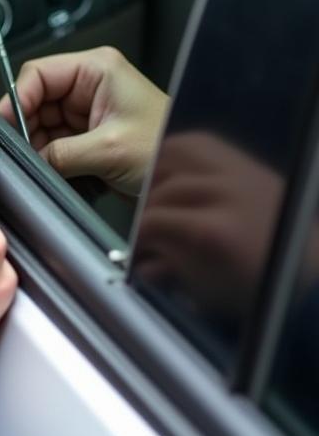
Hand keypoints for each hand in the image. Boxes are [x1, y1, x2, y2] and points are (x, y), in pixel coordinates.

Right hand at [0, 46, 166, 194]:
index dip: (16, 99)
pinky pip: (56, 141)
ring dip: (38, 145)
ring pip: (43, 123)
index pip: (38, 74)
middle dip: (26, 127)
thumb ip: (60, 152)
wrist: (195, 176)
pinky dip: (50, 156)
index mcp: (96, 69)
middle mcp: (89, 85)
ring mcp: (89, 109)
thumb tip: (29, 158)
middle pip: (36, 99)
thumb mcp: (108, 149)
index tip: (4, 125)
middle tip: (19, 152)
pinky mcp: (89, 134)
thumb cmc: (167, 147)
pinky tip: (51, 170)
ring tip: (37, 165)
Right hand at [134, 132, 279, 318]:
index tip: (134, 249)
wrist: (312, 263)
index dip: (138, 236)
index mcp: (217, 230)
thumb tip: (142, 265)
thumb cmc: (268, 287)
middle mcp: (226, 191)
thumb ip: (173, 271)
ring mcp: (239, 171)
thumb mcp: (217, 291)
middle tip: (144, 229)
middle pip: (164, 189)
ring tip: (153, 196)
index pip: (155, 220)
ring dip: (157, 176)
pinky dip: (178, 154)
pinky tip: (172, 170)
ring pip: (177, 156)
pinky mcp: (247, 161)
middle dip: (147, 211)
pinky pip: (200, 144)